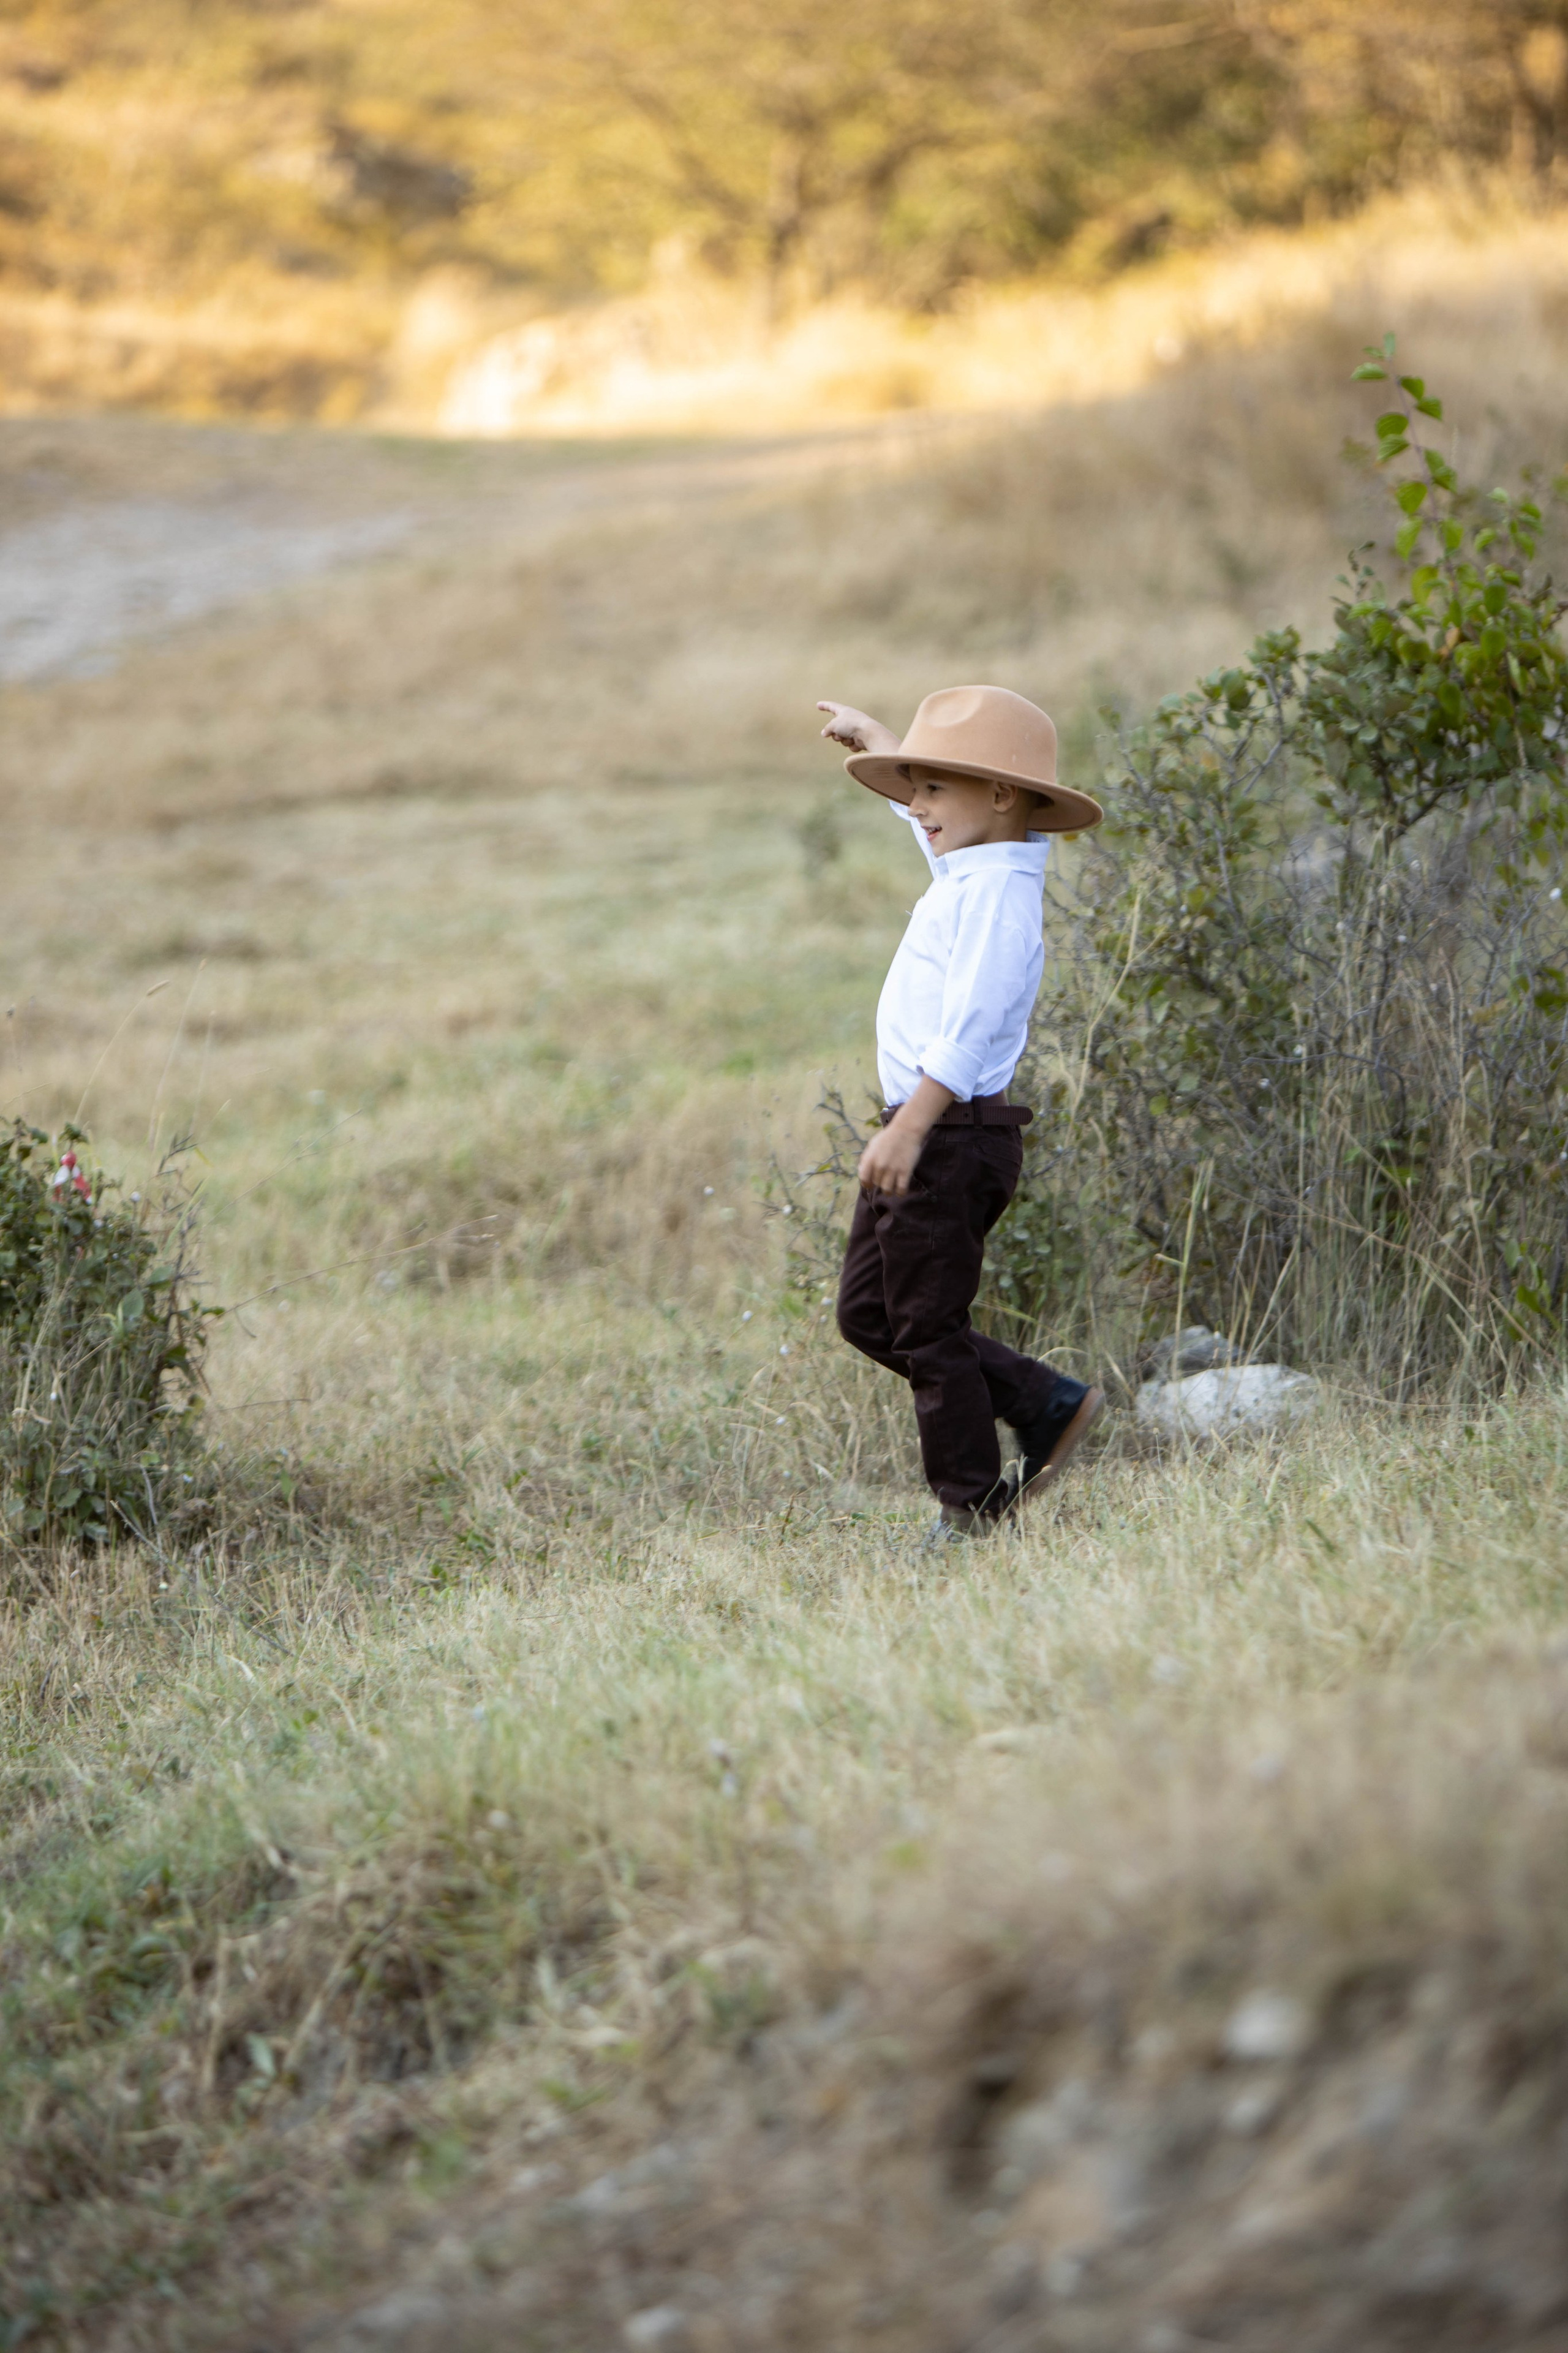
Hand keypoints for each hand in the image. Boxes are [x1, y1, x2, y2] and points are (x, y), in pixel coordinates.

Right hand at [817, 700, 899, 756]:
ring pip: (842, 738)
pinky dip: (852, 744)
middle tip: (839, 734)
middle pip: (835, 729)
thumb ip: (827, 729)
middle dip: (835, 735)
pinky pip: (850, 744)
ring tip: (850, 737)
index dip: (824, 706)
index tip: (818, 705)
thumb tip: (824, 733)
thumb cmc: (850, 725)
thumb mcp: (834, 725)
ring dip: (843, 740)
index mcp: (844, 711)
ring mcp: (855, 729)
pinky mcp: (861, 738)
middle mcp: (850, 719)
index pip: (831, 706)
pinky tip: (857, 742)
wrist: (868, 733)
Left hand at [856, 1077, 952, 1194]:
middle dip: (880, 1183)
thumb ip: (866, 1159)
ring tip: (892, 1187)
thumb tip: (862, 1172)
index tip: (871, 1184)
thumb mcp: (872, 1145)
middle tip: (886, 1179)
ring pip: (887, 1190)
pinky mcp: (905, 1172)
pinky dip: (900, 1193)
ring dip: (889, 1191)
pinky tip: (901, 1190)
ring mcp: (893, 1169)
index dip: (867, 1184)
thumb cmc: (889, 1137)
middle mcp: (880, 1166)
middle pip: (877, 1184)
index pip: (864, 1179)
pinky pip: (901, 1190)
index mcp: (870, 1159)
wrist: (907, 1130)